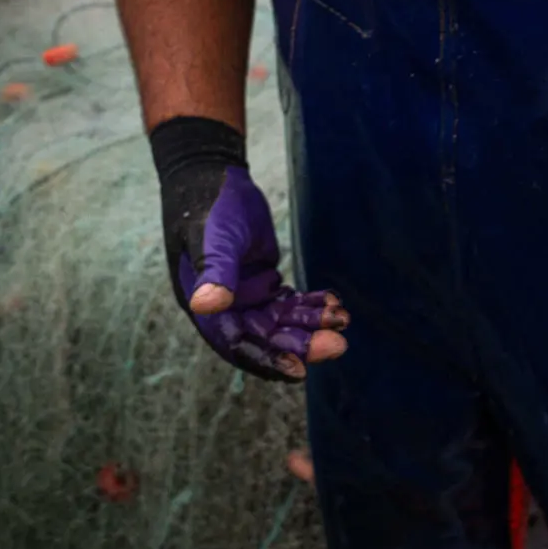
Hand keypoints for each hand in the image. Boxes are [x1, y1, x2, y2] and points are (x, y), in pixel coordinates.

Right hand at [150, 116, 348, 380]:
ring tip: (343, 319)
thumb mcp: (213, 237)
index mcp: (205, 306)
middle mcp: (225, 309)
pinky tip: (333, 302)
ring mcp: (244, 297)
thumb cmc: (209, 207)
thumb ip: (214, 270)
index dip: (267, 359)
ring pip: (282, 323)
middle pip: (267, 338)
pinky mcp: (262, 282)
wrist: (213, 178)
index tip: (299, 369)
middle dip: (302, 344)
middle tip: (338, 344)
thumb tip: (206, 306)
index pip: (237, 344)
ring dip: (311, 325)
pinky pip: (289, 304)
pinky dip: (310, 306)